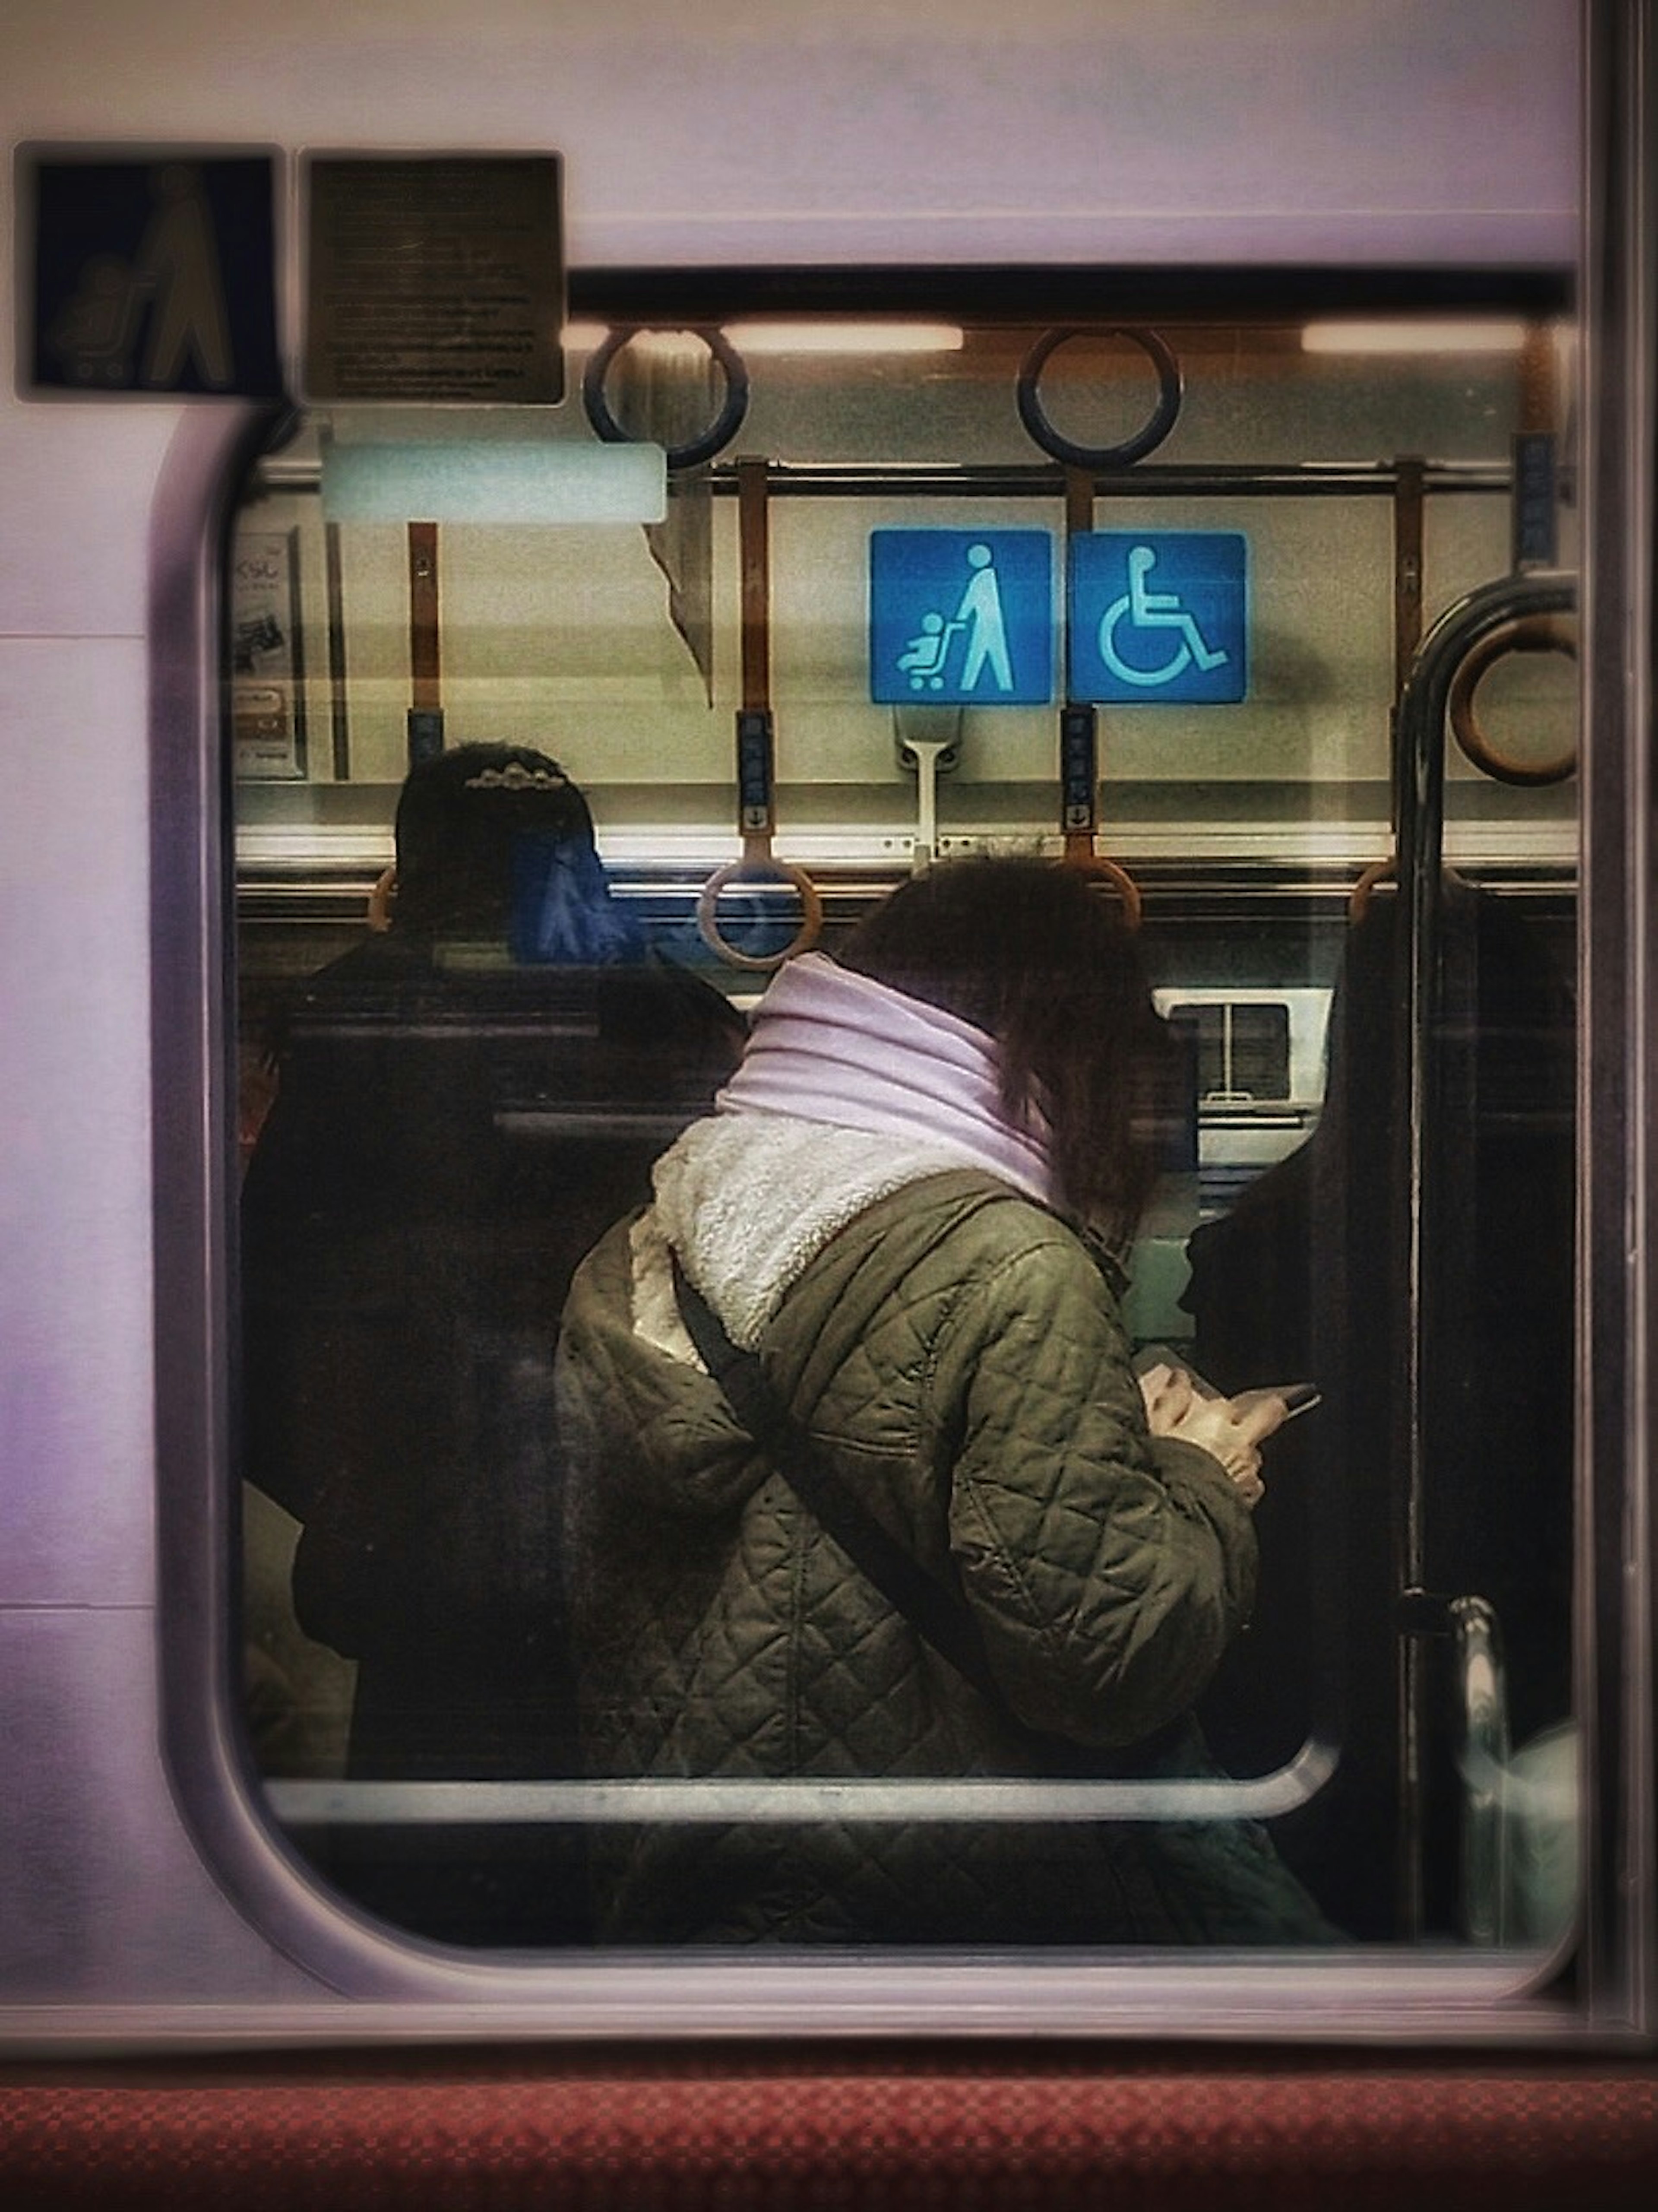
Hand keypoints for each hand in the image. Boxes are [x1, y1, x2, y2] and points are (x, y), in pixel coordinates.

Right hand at [1138, 1362, 1273, 1508]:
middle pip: (1269, 1415)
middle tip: (1257, 1413)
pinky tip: (1223, 1487)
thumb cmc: (1165, 1474)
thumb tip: (1179, 1377)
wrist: (1181, 1518)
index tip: (1203, 1415)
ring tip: (1220, 1465)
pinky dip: (1242, 1481)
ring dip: (1245, 1455)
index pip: (1225, 1404)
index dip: (1215, 1410)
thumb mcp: (1156, 1431)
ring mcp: (1249, 1470)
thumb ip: (1171, 1401)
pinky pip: (1252, 1482)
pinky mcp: (1251, 1495)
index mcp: (1216, 1420)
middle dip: (1267, 1411)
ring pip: (1257, 1452)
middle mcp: (1240, 1442)